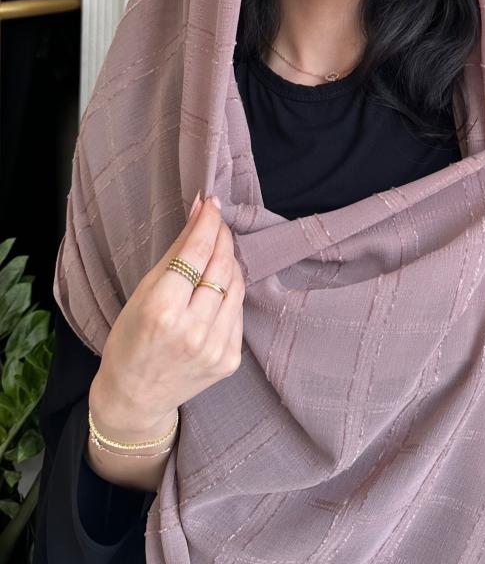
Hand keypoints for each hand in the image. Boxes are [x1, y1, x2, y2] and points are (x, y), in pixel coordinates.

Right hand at [90, 194, 245, 436]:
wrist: (135, 398)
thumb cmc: (130, 340)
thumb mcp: (143, 292)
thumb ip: (175, 252)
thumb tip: (198, 211)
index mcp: (162, 312)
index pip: (196, 255)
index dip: (207, 224)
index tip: (211, 203)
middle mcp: (192, 331)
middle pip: (220, 267)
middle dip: (221, 237)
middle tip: (217, 220)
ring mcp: (215, 348)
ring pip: (236, 286)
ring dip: (230, 261)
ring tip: (218, 248)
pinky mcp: (230, 360)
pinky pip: (238, 311)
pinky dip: (231, 292)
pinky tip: (219, 284)